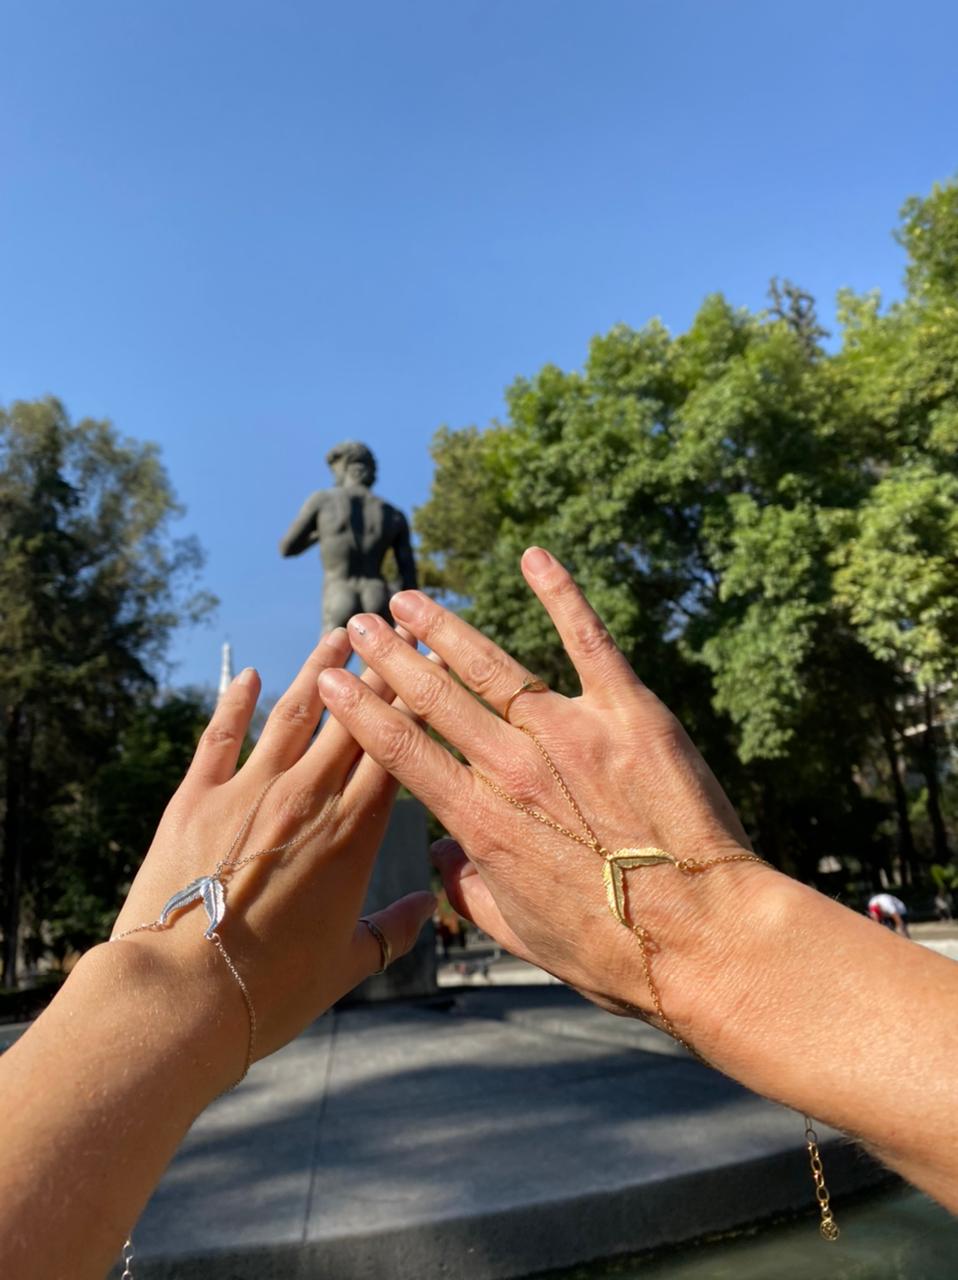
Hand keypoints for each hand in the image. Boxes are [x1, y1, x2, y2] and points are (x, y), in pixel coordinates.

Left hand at [106, 627, 434, 1087]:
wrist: (181, 997)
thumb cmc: (270, 992)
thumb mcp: (346, 967)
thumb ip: (393, 932)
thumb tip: (429, 910)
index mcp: (353, 835)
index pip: (395, 750)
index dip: (415, 705)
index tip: (431, 670)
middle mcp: (308, 798)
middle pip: (352, 719)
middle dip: (379, 671)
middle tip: (396, 632)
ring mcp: (249, 791)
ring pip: (293, 713)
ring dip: (317, 670)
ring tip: (337, 635)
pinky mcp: (195, 798)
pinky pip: (220, 736)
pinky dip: (235, 702)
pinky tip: (249, 676)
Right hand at [318, 548, 779, 1047]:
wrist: (705, 937)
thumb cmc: (614, 950)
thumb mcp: (518, 934)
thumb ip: (468, 889)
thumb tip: (441, 858)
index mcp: (482, 823)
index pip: (402, 751)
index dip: (360, 712)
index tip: (332, 681)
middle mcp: (515, 769)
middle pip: (435, 699)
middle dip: (390, 658)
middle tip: (359, 623)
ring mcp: (573, 733)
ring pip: (492, 667)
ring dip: (445, 628)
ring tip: (409, 598)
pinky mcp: (630, 713)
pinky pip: (588, 640)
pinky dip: (561, 595)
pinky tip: (533, 555)